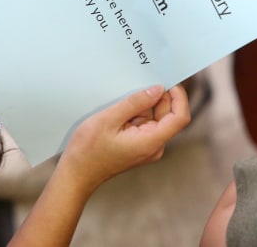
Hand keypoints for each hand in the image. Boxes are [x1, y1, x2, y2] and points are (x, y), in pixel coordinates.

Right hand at [59, 85, 190, 191]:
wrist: (76, 174)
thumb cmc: (89, 150)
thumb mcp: (109, 119)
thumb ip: (136, 103)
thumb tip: (157, 89)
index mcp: (151, 142)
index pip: (180, 117)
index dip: (178, 97)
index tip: (166, 81)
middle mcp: (155, 146)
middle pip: (169, 115)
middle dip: (158, 98)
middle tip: (140, 83)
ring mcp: (148, 146)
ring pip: (157, 117)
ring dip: (145, 105)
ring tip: (123, 101)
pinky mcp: (140, 145)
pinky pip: (146, 123)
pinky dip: (138, 113)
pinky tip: (122, 110)